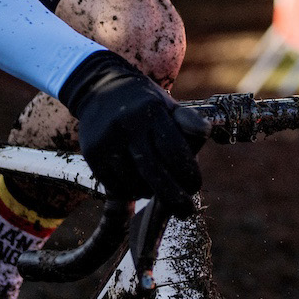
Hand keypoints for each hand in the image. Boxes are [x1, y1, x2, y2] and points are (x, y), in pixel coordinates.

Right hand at [58, 51, 203, 210]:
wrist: (99, 88)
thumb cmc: (142, 102)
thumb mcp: (166, 103)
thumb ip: (187, 120)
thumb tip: (206, 133)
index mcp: (151, 111)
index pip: (174, 150)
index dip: (188, 173)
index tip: (195, 186)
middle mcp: (127, 126)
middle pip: (154, 173)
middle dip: (173, 197)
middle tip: (186, 210)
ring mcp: (107, 141)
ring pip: (134, 183)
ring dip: (150, 192)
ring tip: (157, 186)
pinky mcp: (92, 155)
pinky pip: (115, 186)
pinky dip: (130, 191)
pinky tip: (136, 182)